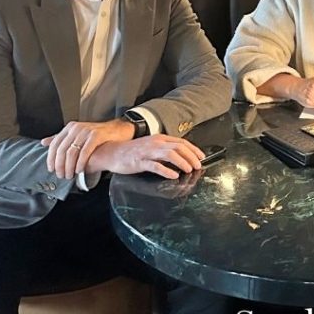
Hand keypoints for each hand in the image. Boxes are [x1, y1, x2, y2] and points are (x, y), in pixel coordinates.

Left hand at [43, 118, 134, 179]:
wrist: (118, 131)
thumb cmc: (98, 136)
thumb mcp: (77, 135)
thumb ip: (62, 139)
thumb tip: (44, 142)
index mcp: (70, 127)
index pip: (55, 144)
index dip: (51, 158)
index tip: (51, 169)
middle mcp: (77, 128)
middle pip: (62, 149)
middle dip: (59, 165)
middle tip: (60, 175)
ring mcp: (86, 131)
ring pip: (71, 152)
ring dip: (69, 167)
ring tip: (69, 175)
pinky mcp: (96, 136)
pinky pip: (84, 152)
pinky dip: (80, 163)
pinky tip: (79, 170)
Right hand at [84, 134, 204, 179]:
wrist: (112, 152)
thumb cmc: (132, 151)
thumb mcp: (151, 146)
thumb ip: (164, 149)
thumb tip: (181, 156)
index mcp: (159, 138)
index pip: (181, 142)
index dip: (193, 149)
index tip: (201, 157)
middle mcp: (155, 143)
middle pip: (178, 147)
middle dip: (191, 156)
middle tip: (198, 166)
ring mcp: (147, 152)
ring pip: (169, 154)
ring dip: (182, 162)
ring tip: (189, 170)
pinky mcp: (139, 161)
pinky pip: (155, 165)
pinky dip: (166, 170)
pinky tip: (173, 175)